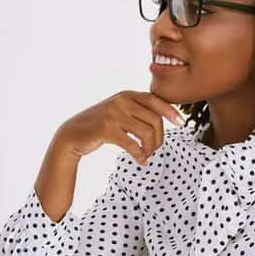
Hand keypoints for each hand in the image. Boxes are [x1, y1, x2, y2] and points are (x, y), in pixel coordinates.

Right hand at [56, 91, 184, 164]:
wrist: (72, 134)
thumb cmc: (100, 125)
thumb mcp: (120, 111)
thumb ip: (138, 110)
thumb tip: (164, 117)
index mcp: (127, 95)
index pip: (155, 100)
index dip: (171, 112)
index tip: (182, 123)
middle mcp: (121, 101)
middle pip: (154, 120)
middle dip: (159, 138)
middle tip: (155, 150)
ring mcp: (113, 114)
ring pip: (146, 133)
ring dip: (150, 148)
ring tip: (146, 155)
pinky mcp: (106, 129)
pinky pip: (132, 144)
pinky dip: (139, 155)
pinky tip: (141, 161)